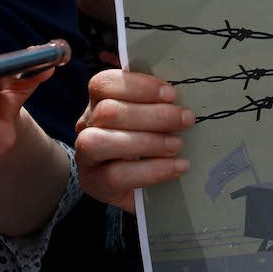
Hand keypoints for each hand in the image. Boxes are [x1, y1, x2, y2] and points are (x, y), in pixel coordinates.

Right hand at [75, 70, 193, 212]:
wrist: (140, 187)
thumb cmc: (151, 143)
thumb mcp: (155, 119)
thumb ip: (162, 104)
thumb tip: (186, 93)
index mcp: (100, 102)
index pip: (104, 84)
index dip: (138, 85)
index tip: (171, 94)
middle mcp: (87, 126)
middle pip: (107, 112)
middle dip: (152, 115)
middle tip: (186, 120)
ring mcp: (86, 156)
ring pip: (99, 142)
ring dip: (146, 142)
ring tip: (177, 145)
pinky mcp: (94, 184)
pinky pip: (114, 176)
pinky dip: (152, 170)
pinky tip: (177, 167)